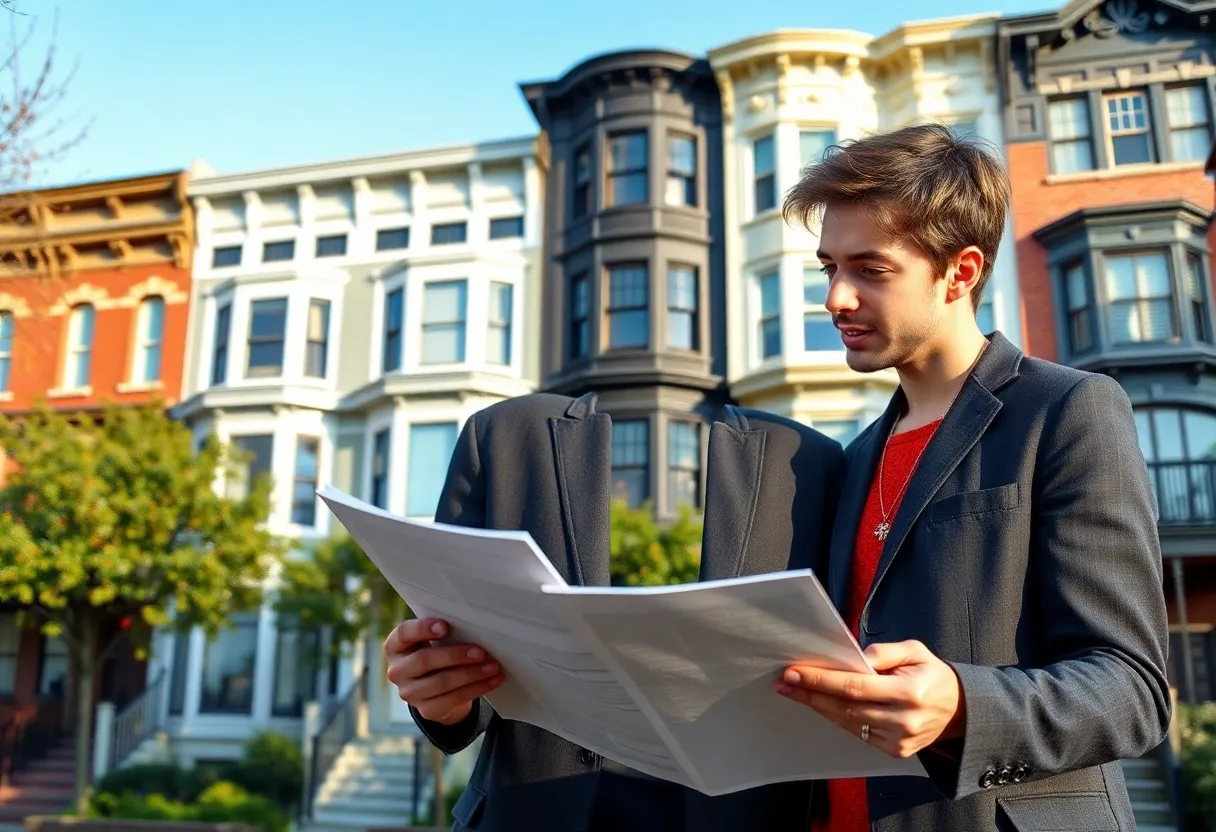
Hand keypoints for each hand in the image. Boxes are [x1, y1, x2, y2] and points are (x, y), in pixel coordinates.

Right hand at [384, 617, 504, 725]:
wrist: (438, 688)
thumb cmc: (437, 653)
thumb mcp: (433, 640)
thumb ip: (443, 632)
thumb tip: (472, 626)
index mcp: (396, 646)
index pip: (404, 634)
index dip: (423, 629)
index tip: (445, 626)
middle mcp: (397, 670)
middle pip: (425, 660)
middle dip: (455, 655)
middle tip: (481, 652)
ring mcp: (409, 693)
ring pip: (441, 683)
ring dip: (471, 674)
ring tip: (492, 666)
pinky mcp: (426, 710)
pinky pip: (453, 699)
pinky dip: (477, 688)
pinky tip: (492, 680)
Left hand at [774, 640, 965, 758]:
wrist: (959, 711)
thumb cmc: (932, 675)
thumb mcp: (916, 651)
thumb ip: (886, 651)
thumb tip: (855, 656)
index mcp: (909, 693)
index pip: (854, 686)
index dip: (821, 680)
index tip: (795, 672)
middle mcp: (902, 721)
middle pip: (845, 707)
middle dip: (810, 694)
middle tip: (784, 682)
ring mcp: (898, 741)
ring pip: (847, 723)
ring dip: (818, 707)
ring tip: (794, 692)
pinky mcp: (894, 752)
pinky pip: (857, 733)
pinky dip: (836, 718)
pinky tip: (820, 705)